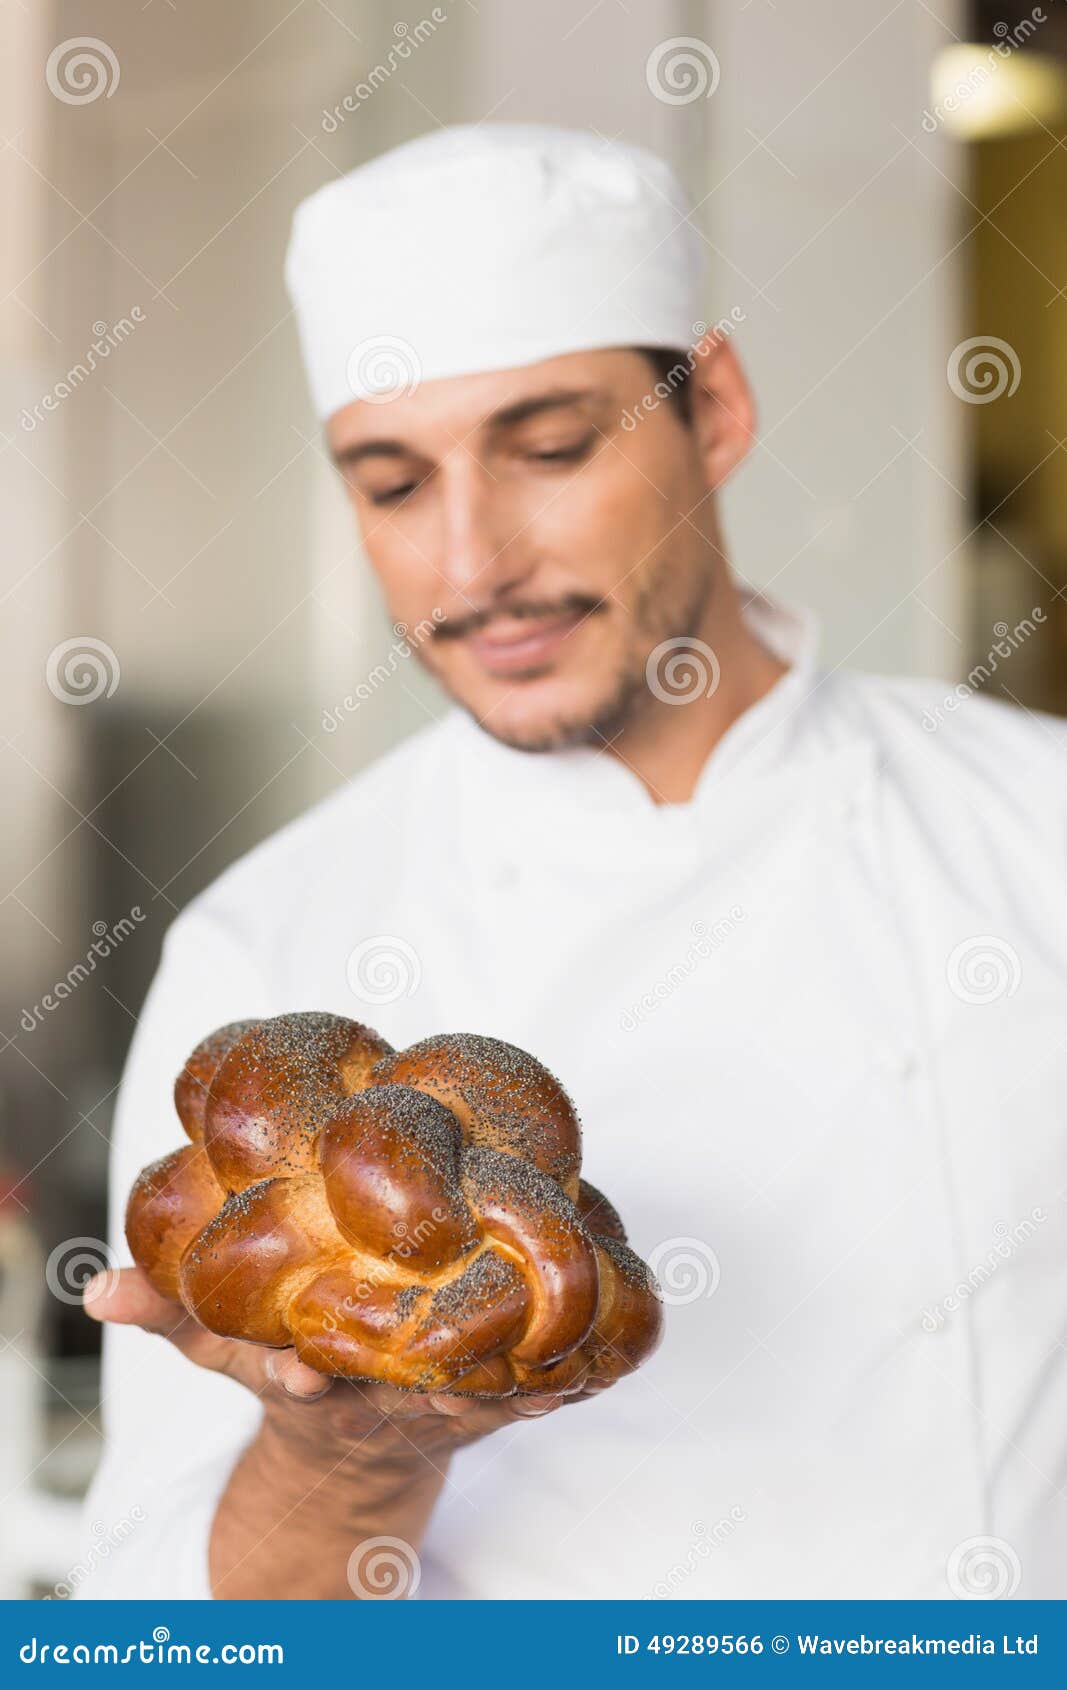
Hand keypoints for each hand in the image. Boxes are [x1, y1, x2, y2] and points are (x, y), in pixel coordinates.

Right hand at [84, 1266, 576, 1466]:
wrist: (360, 1444)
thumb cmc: (295, 1372)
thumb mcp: (226, 1350)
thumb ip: (170, 1314)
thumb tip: (95, 1288)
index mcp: (315, 1388)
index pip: (297, 1387)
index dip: (296, 1380)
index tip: (297, 1372)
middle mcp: (378, 1404)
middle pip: (402, 1390)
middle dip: (427, 1371)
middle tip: (451, 1340)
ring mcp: (438, 1408)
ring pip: (478, 1393)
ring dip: (512, 1372)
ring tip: (550, 1341)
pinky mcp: (491, 1401)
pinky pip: (529, 1389)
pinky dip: (562, 1375)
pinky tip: (599, 1351)